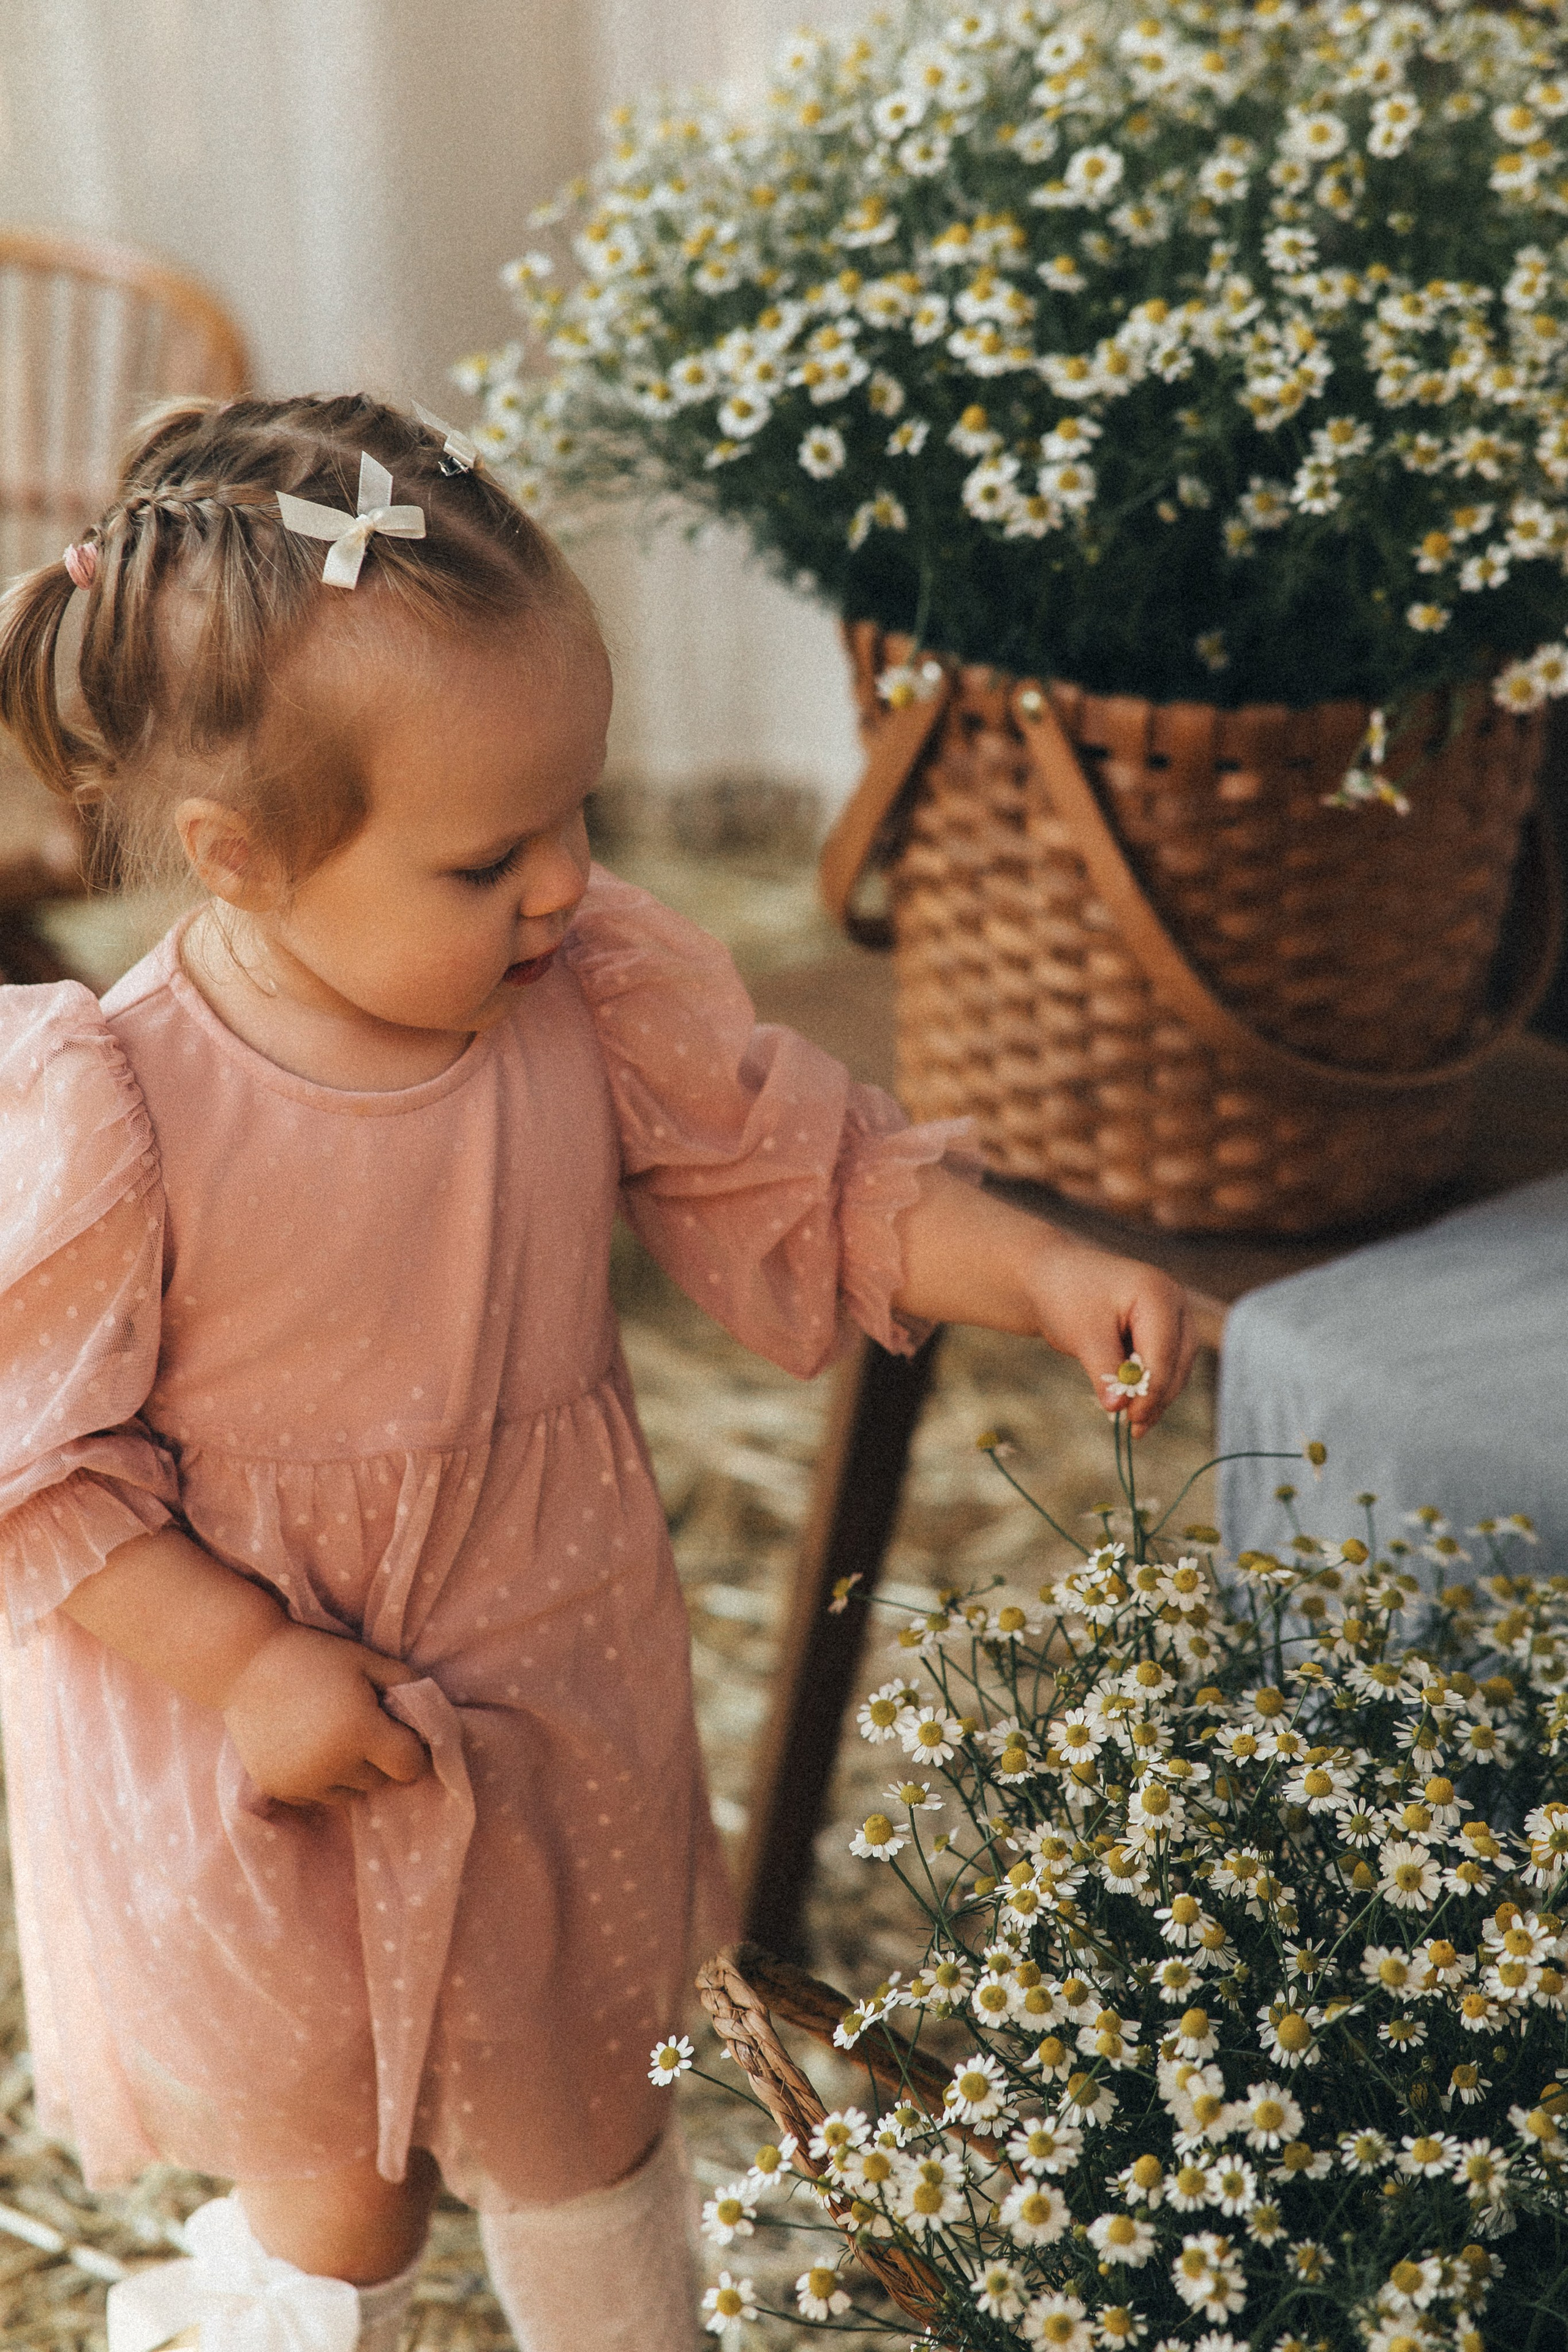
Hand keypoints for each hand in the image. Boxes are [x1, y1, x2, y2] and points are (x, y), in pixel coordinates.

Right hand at [220, 1623, 429, 1806]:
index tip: (403, 1734)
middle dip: (381, 1760)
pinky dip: (322, 1779)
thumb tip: (436, 1714)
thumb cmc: (314, 1655)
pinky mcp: (279, 1788)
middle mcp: (333, 1765)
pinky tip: (309, 1746)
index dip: (413, 1752)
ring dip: (352, 1773)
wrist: (244, 1664)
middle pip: (380, 1781)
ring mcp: (303, 1781)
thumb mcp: (367, 1660)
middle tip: (364, 1726)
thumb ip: (408, 1684)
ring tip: (335, 1735)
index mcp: (360, 1732)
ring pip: (350, 1794)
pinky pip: (318, 1796)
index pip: (410, 1767)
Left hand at [890, 1168, 1199, 1432]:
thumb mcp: (1084, 1336)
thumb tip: (1117, 1409)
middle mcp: (1174, 1302)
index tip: (1131, 1420)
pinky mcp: (1161, 1329)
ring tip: (1133, 1426)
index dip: (1151, 1391)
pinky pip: (1164, 1364)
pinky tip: (1132, 1409)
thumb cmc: (1065, 1298)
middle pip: (1178, 1362)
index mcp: (1158, 1295)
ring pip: (1176, 1367)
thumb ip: (1104, 1371)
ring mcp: (1171, 1315)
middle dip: (1157, 1397)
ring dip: (1156, 1396)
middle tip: (1134, 1428)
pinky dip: (1149, 1386)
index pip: (1164, 1354)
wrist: (1050, 1278)